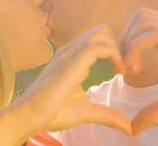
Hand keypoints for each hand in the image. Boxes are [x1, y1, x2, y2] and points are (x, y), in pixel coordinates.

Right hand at [12, 25, 131, 136]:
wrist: (29, 116)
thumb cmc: (52, 112)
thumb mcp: (86, 112)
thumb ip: (107, 114)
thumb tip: (128, 127)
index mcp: (73, 57)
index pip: (99, 38)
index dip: (116, 49)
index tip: (125, 70)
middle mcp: (71, 51)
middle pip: (101, 31)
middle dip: (120, 45)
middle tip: (126, 68)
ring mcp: (69, 54)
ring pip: (100, 34)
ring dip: (118, 48)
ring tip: (122, 69)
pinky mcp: (70, 63)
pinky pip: (96, 47)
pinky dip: (113, 54)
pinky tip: (117, 71)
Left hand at [121, 8, 157, 135]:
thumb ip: (156, 112)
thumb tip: (134, 128)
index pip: (143, 23)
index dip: (128, 41)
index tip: (125, 69)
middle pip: (139, 14)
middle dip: (124, 38)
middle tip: (124, 67)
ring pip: (143, 18)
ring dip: (128, 41)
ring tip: (130, 68)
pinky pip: (151, 34)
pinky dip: (135, 48)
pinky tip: (136, 69)